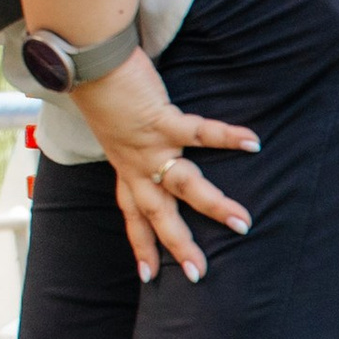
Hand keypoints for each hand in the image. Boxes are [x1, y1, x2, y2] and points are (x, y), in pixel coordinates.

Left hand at [70, 51, 257, 284]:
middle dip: (179, 245)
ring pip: (184, 184)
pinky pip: (198, 132)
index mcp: (124, 168)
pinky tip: (253, 141)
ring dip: (213, 205)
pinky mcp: (160, 119)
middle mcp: (135, 164)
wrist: (86, 63)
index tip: (148, 275)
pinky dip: (226, 136)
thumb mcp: (115, 128)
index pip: (133, 215)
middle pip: (158, 214)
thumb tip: (150, 143)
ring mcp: (149, 145)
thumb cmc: (103, 90)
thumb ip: (133, 141)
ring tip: (243, 223)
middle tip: (200, 274)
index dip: (141, 245)